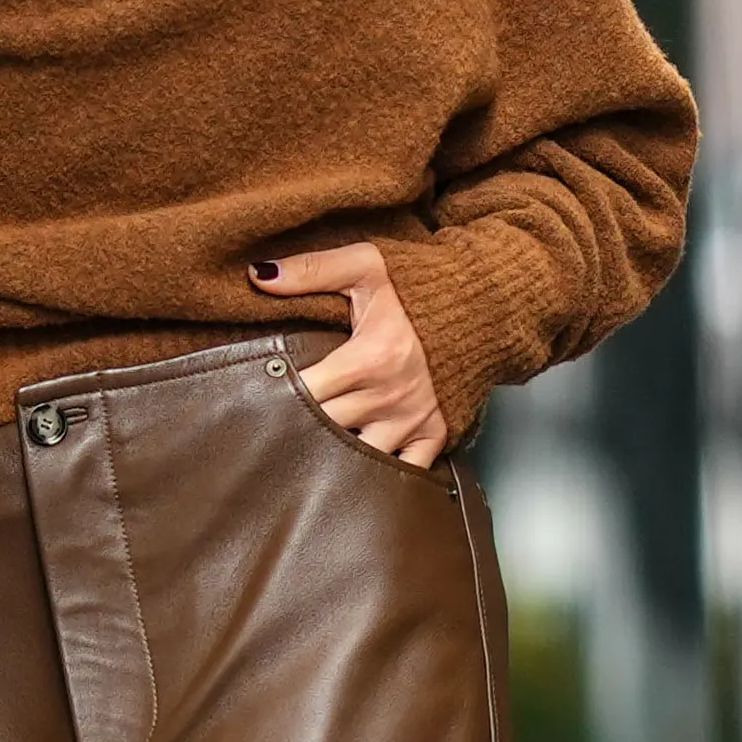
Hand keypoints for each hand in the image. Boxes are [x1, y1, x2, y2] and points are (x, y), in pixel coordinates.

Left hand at [251, 243, 451, 466]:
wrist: (482, 303)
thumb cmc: (420, 285)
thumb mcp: (366, 265)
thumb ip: (312, 269)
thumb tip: (259, 275)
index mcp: (369, 358)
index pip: (307, 391)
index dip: (277, 394)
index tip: (259, 391)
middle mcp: (389, 397)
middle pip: (324, 430)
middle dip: (296, 427)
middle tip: (270, 425)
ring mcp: (411, 420)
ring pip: (357, 459)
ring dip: (331, 455)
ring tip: (305, 449)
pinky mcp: (433, 434)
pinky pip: (404, 472)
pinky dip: (379, 476)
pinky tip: (354, 470)